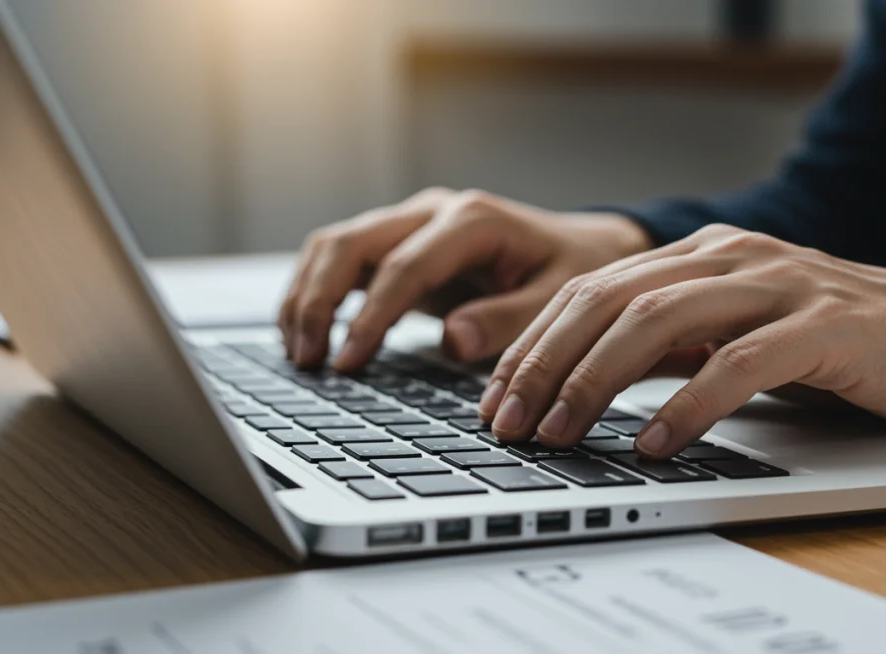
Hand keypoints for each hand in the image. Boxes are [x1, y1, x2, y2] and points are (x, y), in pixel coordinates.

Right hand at [277, 188, 651, 369]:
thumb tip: (454, 339)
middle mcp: (433, 213)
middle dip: (319, 302)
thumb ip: (509, 319)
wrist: (585, 248)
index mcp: (473, 220)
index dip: (370, 317)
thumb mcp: (559, 299)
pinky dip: (317, 293)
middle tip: (310, 361)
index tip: (349, 361)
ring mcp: (412, 225)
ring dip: (308, 296)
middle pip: (350, 244)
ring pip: (335, 246)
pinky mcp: (400, 245)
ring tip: (300, 354)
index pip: (403, 267)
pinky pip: (343, 260)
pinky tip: (307, 333)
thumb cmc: (575, 271)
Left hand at [479, 224, 885, 457]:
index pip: (591, 290)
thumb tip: (586, 383)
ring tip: (559, 433)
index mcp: (703, 256)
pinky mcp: (825, 325)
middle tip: (507, 422)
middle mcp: (731, 257)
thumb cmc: (841, 343)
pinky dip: (688, 404)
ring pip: (659, 320)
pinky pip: (739, 363)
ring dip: (595, 381)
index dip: (533, 343)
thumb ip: (673, 345)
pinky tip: (655, 441)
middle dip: (544, 363)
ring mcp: (778, 285)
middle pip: (608, 299)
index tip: (494, 397)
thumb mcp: (739, 334)